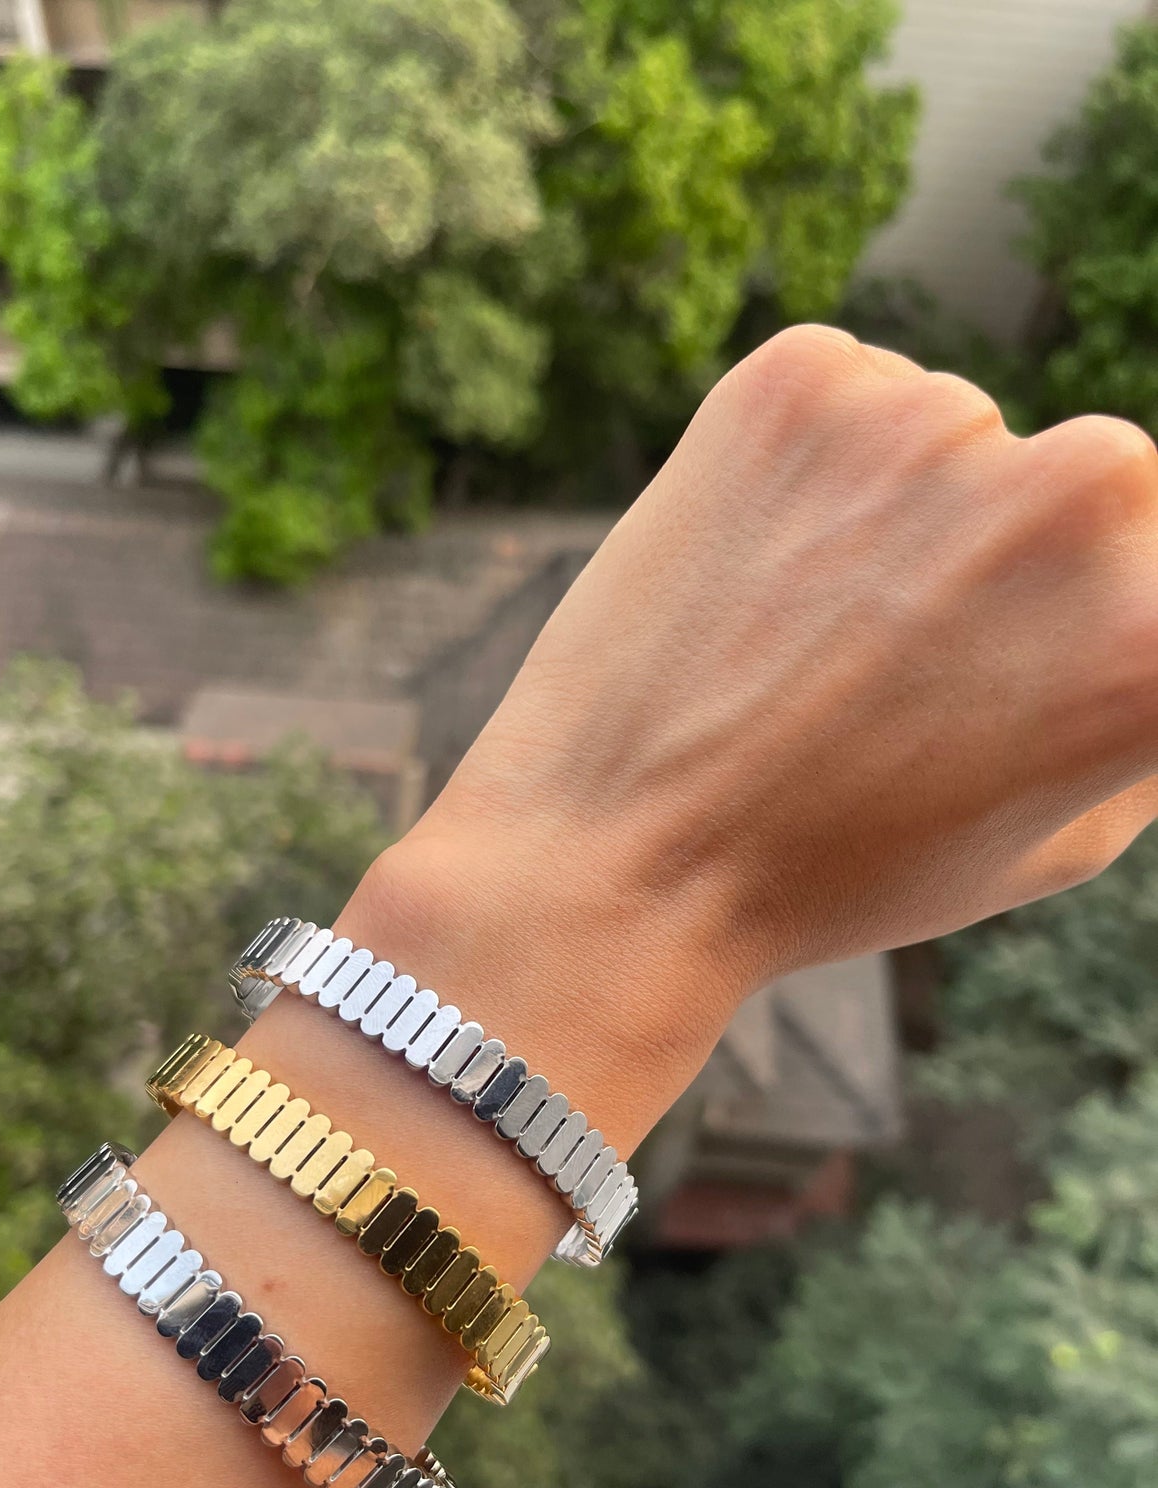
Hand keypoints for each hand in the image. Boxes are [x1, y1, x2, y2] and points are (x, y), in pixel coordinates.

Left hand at [361, 326, 1157, 1136]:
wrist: (619, 858)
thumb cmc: (839, 871)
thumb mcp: (1064, 832)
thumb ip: (1153, 701)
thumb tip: (1149, 598)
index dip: (1087, 631)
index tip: (1004, 673)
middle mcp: (1077, 493)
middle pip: (1089, 488)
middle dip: (1013, 562)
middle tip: (899, 665)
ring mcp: (931, 421)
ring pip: (954, 442)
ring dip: (904, 513)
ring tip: (807, 637)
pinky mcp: (800, 381)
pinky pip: (848, 401)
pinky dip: (811, 470)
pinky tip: (755, 576)